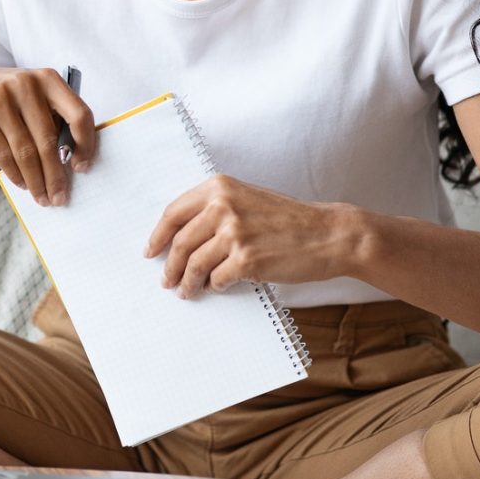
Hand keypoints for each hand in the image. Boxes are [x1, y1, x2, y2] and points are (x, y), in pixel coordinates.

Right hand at [0, 67, 95, 206]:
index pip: (79, 113)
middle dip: (56, 175)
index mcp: (47, 78)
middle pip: (49, 140)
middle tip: (60, 198)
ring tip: (42, 197)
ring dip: (36, 181)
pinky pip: (2, 153)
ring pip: (25, 151)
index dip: (85, 144)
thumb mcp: (30, 97)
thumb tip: (72, 161)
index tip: (82, 167)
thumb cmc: (5, 100)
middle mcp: (25, 83)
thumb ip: (52, 118)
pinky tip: (22, 184)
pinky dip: (15, 174)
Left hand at [143, 174, 357, 297]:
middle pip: (180, 242)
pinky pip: (216, 279)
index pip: (174, 213)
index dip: (158, 236)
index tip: (151, 252)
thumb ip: (216, 209)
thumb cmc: (289, 219)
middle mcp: (223, 206)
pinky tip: (217, 287)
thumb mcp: (248, 199)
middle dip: (169, 266)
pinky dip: (214, 286)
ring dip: (187, 282)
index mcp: (219, 186)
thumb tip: (181, 237)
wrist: (328, 233)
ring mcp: (234, 233)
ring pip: (194, 264)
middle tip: (166, 280)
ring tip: (186, 291)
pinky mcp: (246, 260)